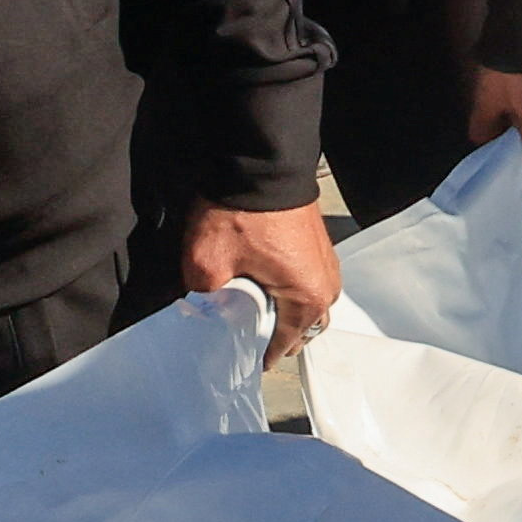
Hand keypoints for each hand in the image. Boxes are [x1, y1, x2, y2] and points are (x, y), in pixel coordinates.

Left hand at [185, 202, 341, 361]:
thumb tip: (194, 319)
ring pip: (304, 306)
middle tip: (238, 333)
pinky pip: (305, 282)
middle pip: (299, 330)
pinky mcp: (317, 246)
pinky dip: (286, 290)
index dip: (255, 356)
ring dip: (279, 312)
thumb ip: (201, 303)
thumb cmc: (241, 212)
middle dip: (271, 336)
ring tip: (247, 308)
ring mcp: (325, 263)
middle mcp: (326, 285)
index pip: (282, 347)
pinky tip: (259, 283)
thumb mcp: (206, 266)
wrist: (259, 161)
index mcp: (308, 298)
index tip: (234, 360)